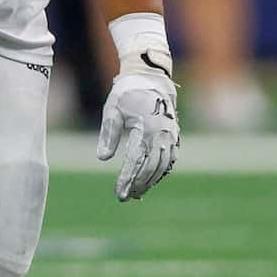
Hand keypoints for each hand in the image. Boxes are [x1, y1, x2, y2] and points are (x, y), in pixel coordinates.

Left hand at [96, 44, 179, 201]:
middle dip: (138, 184)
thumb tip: (103, 158)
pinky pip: (169, 159)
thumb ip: (109, 133)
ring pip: (162, 166)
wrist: (151, 79)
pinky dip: (160, 172)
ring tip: (136, 193)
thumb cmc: (127, 94)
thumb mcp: (113, 109)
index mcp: (146, 127)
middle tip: (126, 197)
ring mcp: (170, 136)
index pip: (136, 160)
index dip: (127, 179)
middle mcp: (162, 134)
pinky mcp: (174, 136)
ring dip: (150, 181)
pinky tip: (150, 181)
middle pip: (151, 167)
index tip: (119, 194)